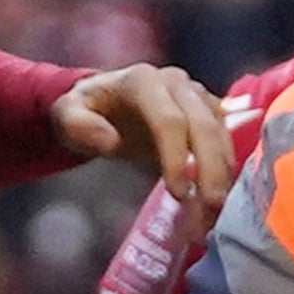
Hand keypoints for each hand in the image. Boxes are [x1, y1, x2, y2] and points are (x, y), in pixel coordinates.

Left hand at [47, 63, 238, 208]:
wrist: (105, 99)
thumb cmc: (86, 109)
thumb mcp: (67, 115)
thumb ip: (81, 126)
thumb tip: (113, 143)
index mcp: (144, 81)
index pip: (169, 120)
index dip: (176, 158)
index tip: (178, 194)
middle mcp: (177, 83)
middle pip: (204, 126)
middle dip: (211, 169)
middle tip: (211, 208)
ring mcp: (196, 95)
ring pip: (221, 133)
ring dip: (223, 174)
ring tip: (216, 211)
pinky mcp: (208, 111)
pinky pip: (225, 139)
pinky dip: (226, 169)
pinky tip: (219, 197)